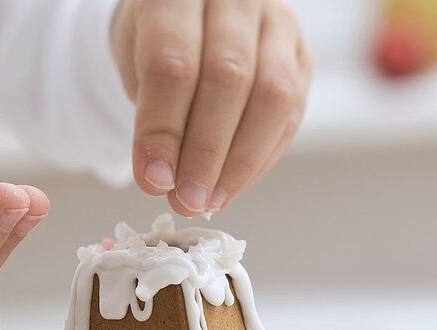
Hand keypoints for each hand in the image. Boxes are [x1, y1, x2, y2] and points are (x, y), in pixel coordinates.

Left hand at [111, 0, 311, 214]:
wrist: (191, 24)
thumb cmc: (160, 45)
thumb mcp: (135, 69)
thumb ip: (149, 118)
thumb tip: (161, 181)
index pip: (174, 63)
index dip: (164, 130)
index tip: (155, 181)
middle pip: (228, 79)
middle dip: (205, 153)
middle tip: (187, 200)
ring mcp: (277, 23)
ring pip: (272, 96)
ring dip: (240, 162)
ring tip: (210, 199)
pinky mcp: (301, 56)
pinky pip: (291, 114)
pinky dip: (260, 159)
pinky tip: (232, 184)